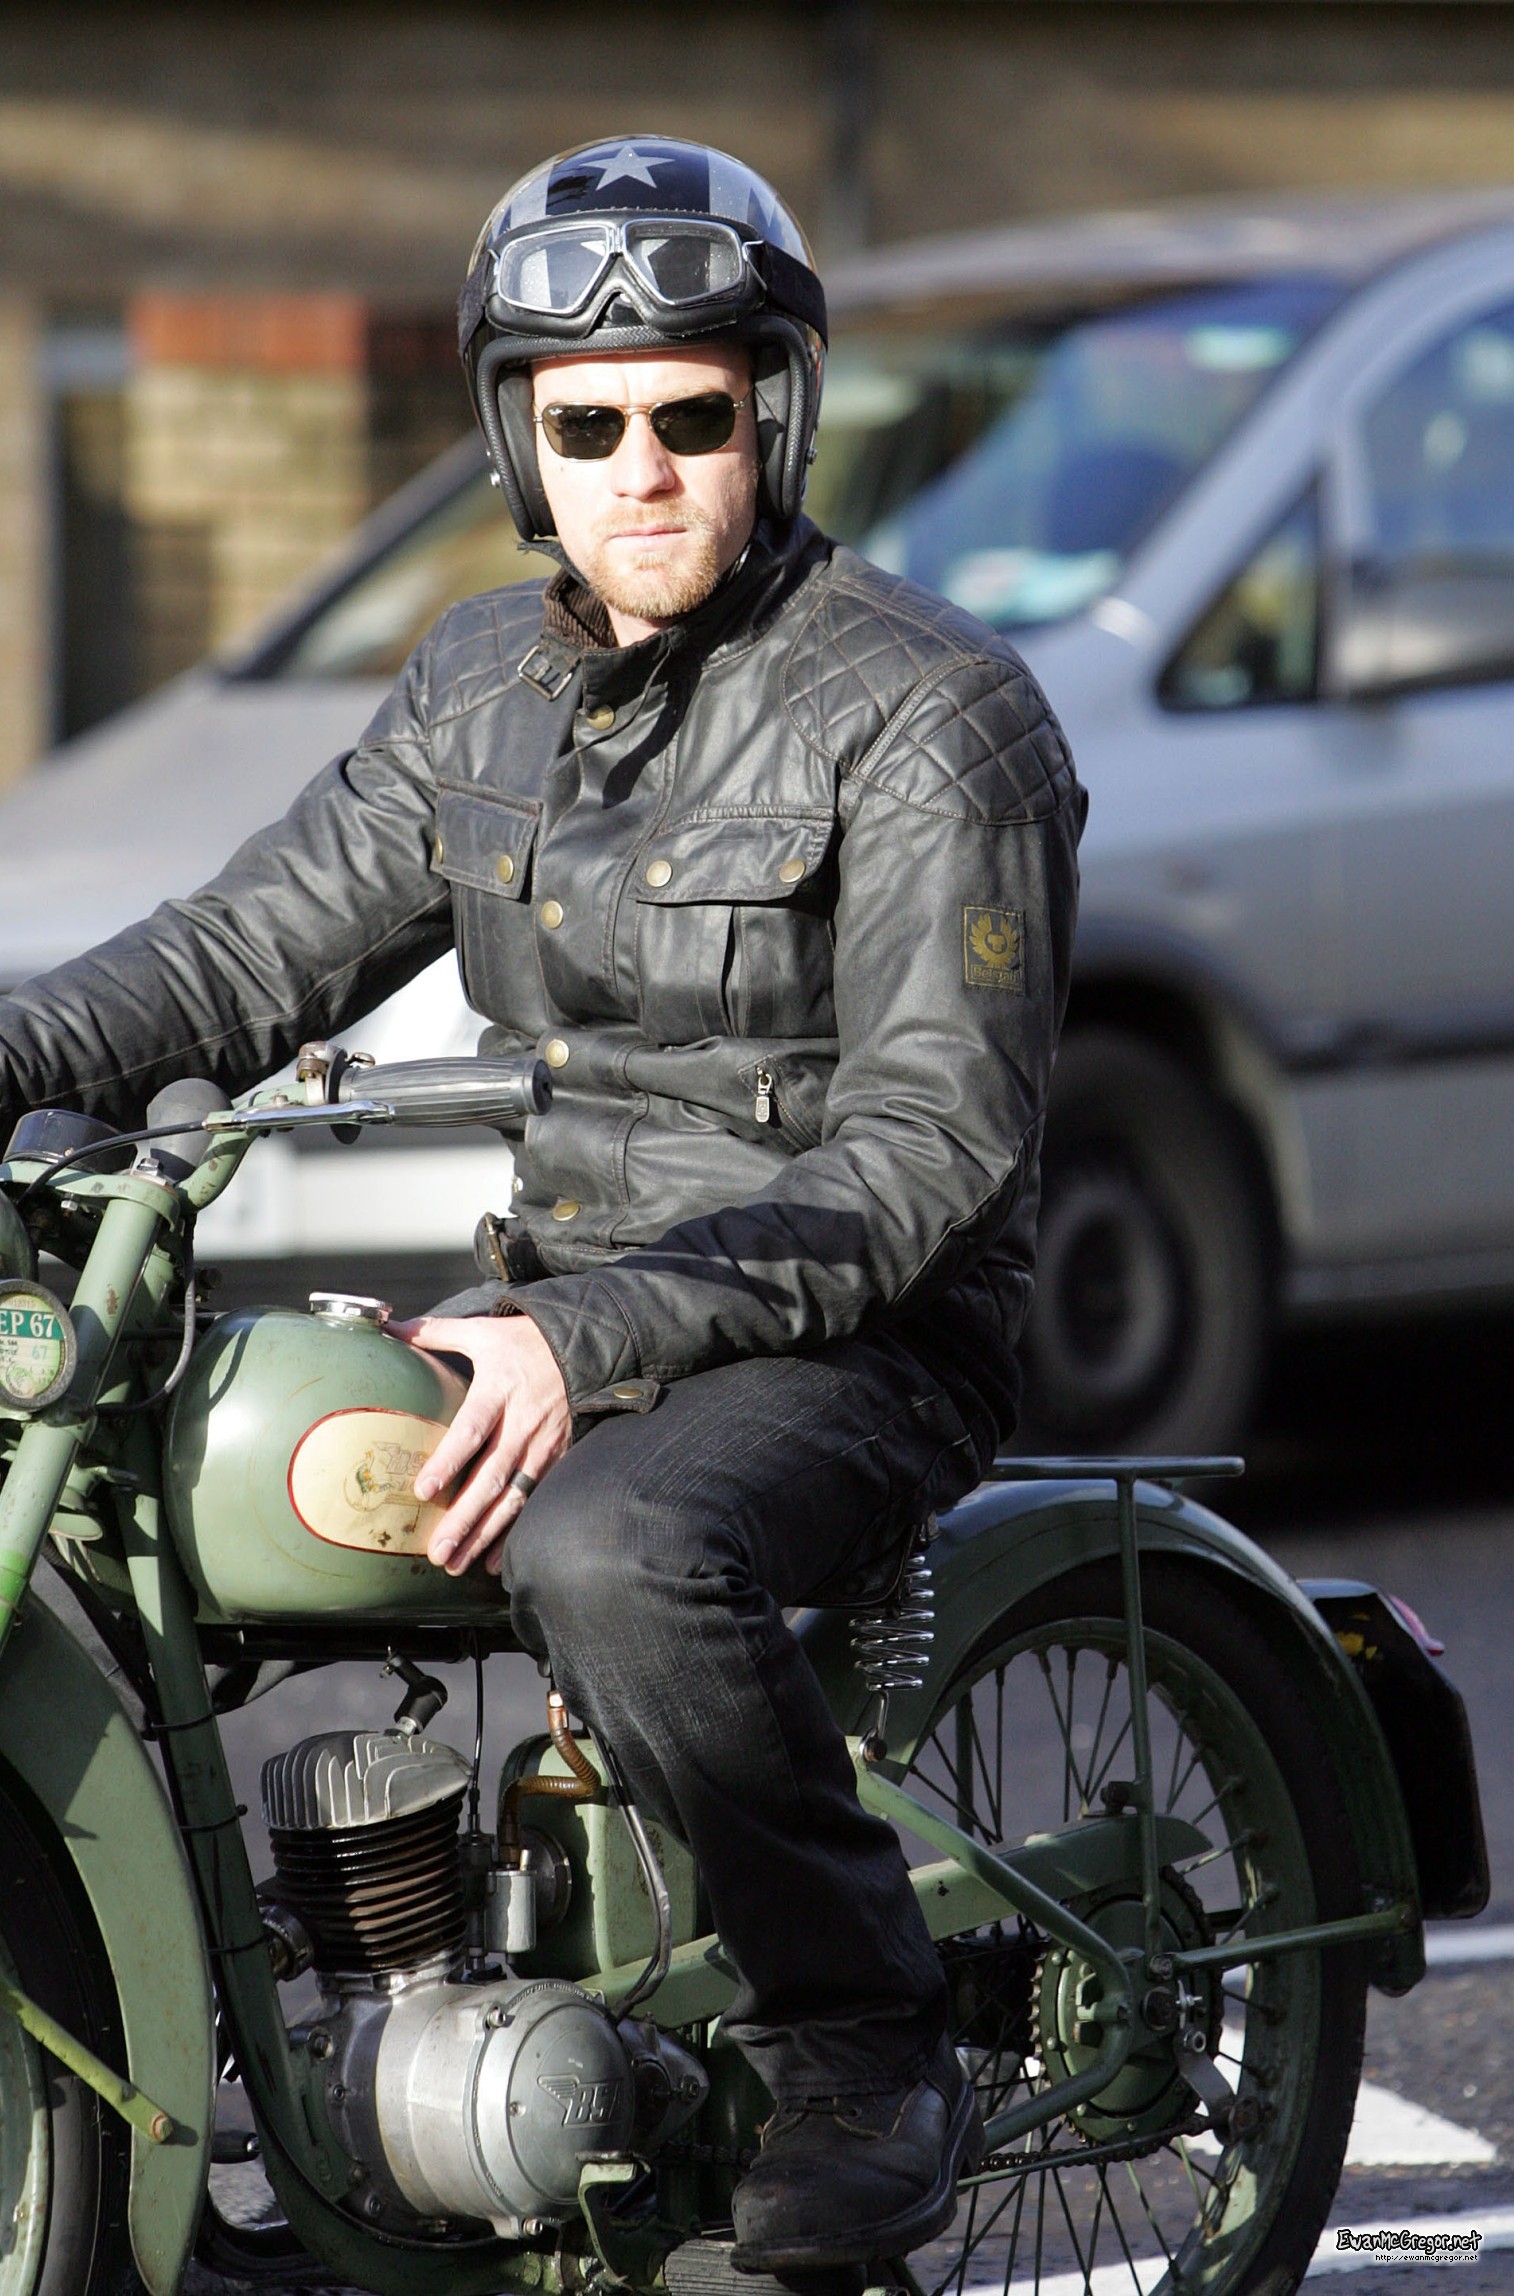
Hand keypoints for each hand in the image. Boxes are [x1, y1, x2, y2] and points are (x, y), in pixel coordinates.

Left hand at [390, 1314, 570, 1577]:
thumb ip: (436, 1332)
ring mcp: (543, 1444)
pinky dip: (513, 1533)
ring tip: (457, 1564)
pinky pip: (534, 1500)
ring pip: (513, 1497)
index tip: (424, 1490)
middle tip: (437, 1551)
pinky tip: (491, 1561)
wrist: (588, 1346)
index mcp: (500, 1389)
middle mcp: (522, 1422)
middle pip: (491, 1476)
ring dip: (485, 1533)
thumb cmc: (526, 1340)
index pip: (472, 1430)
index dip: (450, 1461)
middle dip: (465, 1517)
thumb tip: (390, 1325)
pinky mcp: (557, 1457)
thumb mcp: (484, 1331)